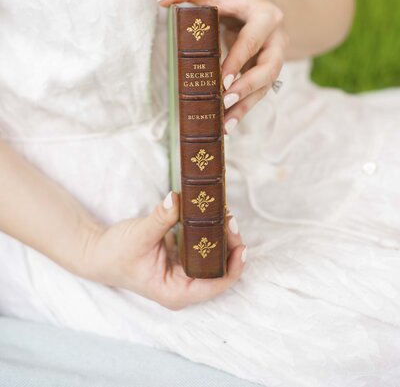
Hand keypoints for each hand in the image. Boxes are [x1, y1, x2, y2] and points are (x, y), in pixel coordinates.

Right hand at [83, 191, 245, 309]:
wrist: (98, 253)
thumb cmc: (116, 254)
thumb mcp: (140, 235)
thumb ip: (161, 218)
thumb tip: (176, 199)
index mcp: (177, 292)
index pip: (217, 283)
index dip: (233, 264)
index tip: (240, 241)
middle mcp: (184, 286)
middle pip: (218, 268)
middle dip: (227, 243)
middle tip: (228, 217)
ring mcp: (183, 272)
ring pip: (211, 256)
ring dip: (219, 235)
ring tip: (222, 212)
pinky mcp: (180, 258)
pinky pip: (201, 246)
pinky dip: (207, 230)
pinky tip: (210, 214)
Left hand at [158, 0, 287, 131]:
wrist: (261, 9)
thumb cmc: (232, 1)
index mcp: (266, 15)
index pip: (252, 39)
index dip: (238, 59)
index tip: (221, 78)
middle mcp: (276, 39)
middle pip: (268, 67)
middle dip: (247, 87)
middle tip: (223, 101)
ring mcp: (274, 59)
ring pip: (265, 86)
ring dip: (246, 105)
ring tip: (225, 123)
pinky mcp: (267, 74)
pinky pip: (259, 95)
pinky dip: (244, 110)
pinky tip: (228, 126)